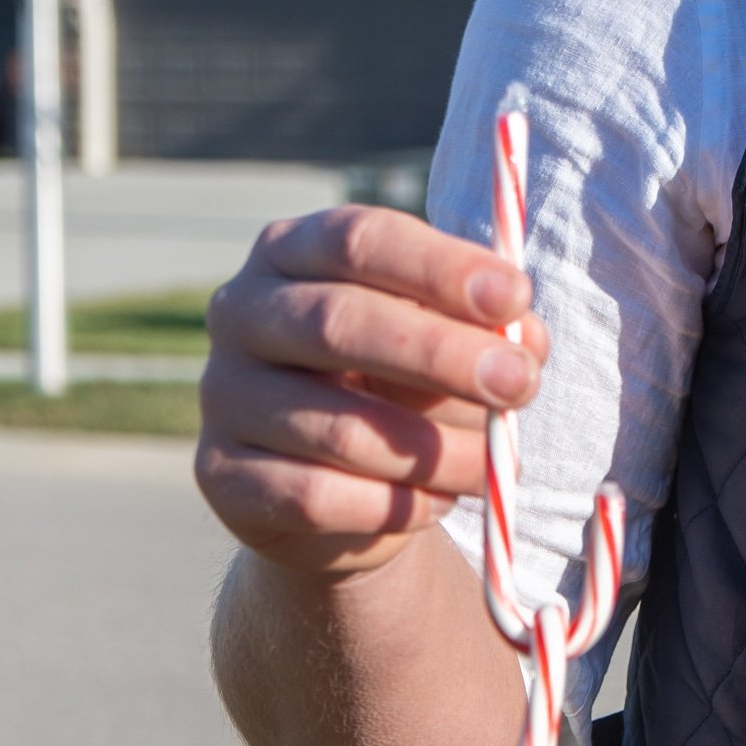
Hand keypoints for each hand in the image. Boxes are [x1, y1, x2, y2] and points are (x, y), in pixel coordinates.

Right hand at [194, 205, 548, 574]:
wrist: (337, 496)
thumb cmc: (396, 395)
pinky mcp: (220, 475)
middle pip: (337, 322)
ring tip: (493, 469)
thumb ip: (482, 336)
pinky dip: (389, 506)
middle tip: (518, 385)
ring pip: (333, 426)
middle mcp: (240, 312)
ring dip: (430, 452)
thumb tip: (526, 340)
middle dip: (439, 355)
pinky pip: (312, 496)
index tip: (515, 298)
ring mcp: (222, 395)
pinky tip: (438, 503)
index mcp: (291, 252)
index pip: (358, 239)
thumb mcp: (443, 352)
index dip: (437, 267)